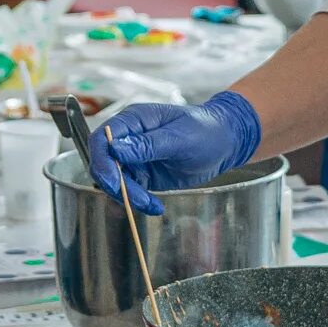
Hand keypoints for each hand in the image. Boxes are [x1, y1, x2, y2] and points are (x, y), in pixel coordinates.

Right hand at [88, 93, 261, 214]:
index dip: (101, 160)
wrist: (225, 142)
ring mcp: (136, 157)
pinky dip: (139, 201)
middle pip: (104, 163)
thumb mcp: (179, 137)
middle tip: (137, 198)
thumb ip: (147, 144)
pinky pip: (131, 190)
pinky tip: (155, 206)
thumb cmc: (206, 130)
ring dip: (129, 196)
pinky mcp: (144, 174)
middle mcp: (130, 138)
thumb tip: (115, 149)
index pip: (102, 138)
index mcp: (134, 120)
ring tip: (151, 204)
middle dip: (117, 184)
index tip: (112, 180)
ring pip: (116, 181)